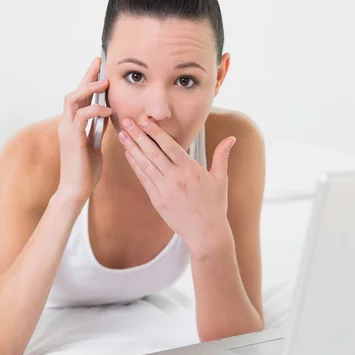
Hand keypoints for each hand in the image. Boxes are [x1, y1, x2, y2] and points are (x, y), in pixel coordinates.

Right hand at [56, 57, 112, 204]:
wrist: (75, 191)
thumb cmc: (86, 172)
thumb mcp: (95, 145)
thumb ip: (97, 129)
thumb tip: (107, 115)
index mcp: (72, 126)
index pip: (79, 98)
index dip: (88, 81)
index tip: (98, 67)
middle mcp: (66, 125)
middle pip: (74, 92)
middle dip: (87, 76)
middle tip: (99, 62)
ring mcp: (67, 131)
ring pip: (73, 100)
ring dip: (89, 89)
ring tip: (105, 83)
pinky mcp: (72, 139)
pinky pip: (81, 117)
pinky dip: (95, 110)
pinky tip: (108, 111)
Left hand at [118, 116, 235, 250]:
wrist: (206, 233)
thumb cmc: (215, 206)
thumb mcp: (221, 179)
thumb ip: (222, 156)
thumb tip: (232, 138)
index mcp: (190, 170)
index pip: (170, 146)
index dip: (156, 132)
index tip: (145, 120)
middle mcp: (175, 178)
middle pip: (153, 153)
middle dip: (138, 136)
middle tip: (127, 122)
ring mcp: (164, 190)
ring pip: (145, 165)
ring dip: (132, 149)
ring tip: (122, 135)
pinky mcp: (157, 200)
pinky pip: (144, 179)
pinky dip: (135, 166)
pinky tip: (129, 155)